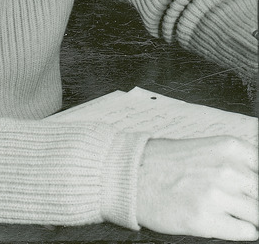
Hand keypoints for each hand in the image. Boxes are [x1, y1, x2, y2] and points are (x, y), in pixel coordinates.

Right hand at [136, 136, 257, 239]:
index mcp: (230, 147)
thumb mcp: (210, 150)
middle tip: (240, 203)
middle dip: (254, 202)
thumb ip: (239, 163)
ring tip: (228, 211)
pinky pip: (246, 233)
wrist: (133, 173)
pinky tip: (222, 220)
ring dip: (248, 217)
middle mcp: (227, 169)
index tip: (253, 191)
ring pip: (258, 216)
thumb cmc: (168, 162)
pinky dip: (240, 231)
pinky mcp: (206, 220)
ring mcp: (217, 195)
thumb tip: (258, 183)